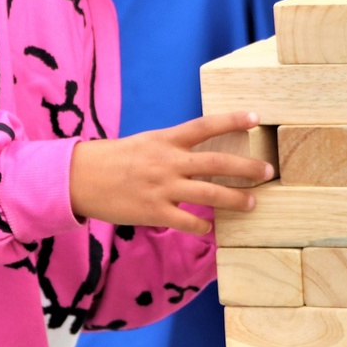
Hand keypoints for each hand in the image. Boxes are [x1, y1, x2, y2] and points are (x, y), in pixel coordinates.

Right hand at [69, 112, 274, 235]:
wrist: (79, 178)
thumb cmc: (113, 160)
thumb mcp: (145, 143)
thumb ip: (172, 148)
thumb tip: (199, 156)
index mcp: (165, 140)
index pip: (205, 126)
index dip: (232, 120)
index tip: (256, 117)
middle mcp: (168, 162)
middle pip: (218, 163)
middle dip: (247, 168)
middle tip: (268, 171)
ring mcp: (162, 188)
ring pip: (210, 195)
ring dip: (236, 200)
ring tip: (252, 203)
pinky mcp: (154, 212)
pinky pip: (188, 222)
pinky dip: (203, 226)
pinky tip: (210, 229)